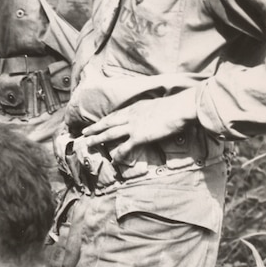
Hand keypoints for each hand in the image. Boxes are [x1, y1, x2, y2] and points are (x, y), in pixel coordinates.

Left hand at [79, 91, 196, 164]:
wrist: (181, 107)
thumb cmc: (176, 106)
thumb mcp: (159, 106)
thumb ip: (152, 112)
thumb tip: (154, 116)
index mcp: (136, 107)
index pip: (117, 114)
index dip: (106, 119)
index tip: (98, 122)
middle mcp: (132, 116)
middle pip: (108, 122)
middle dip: (95, 128)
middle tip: (84, 132)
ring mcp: (134, 126)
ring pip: (110, 133)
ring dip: (97, 138)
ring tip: (87, 144)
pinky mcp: (139, 136)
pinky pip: (125, 147)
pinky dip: (118, 154)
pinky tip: (113, 160)